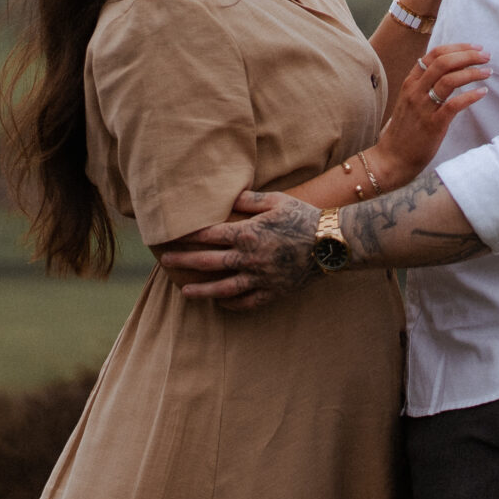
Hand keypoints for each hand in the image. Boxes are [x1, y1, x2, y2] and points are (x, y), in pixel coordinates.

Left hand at [157, 191, 319, 311]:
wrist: (332, 243)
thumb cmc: (305, 217)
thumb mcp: (278, 200)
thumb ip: (250, 198)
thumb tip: (230, 194)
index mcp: (248, 233)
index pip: (209, 235)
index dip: (188, 235)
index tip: (171, 236)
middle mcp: (250, 258)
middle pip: (209, 262)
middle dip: (184, 261)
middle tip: (166, 262)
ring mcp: (261, 278)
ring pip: (224, 288)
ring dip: (202, 291)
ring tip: (185, 293)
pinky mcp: (273, 291)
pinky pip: (247, 302)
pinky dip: (231, 304)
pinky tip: (220, 302)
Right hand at [377, 42, 487, 178]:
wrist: (392, 158)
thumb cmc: (404, 130)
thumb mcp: (409, 101)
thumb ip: (423, 85)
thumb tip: (446, 71)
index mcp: (410, 82)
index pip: (434, 54)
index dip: (457, 48)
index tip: (475, 48)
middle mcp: (415, 91)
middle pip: (443, 62)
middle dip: (468, 55)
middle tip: (486, 56)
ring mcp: (423, 107)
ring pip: (449, 80)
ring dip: (472, 72)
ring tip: (488, 72)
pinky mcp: (433, 125)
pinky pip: (454, 104)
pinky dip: (471, 96)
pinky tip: (482, 92)